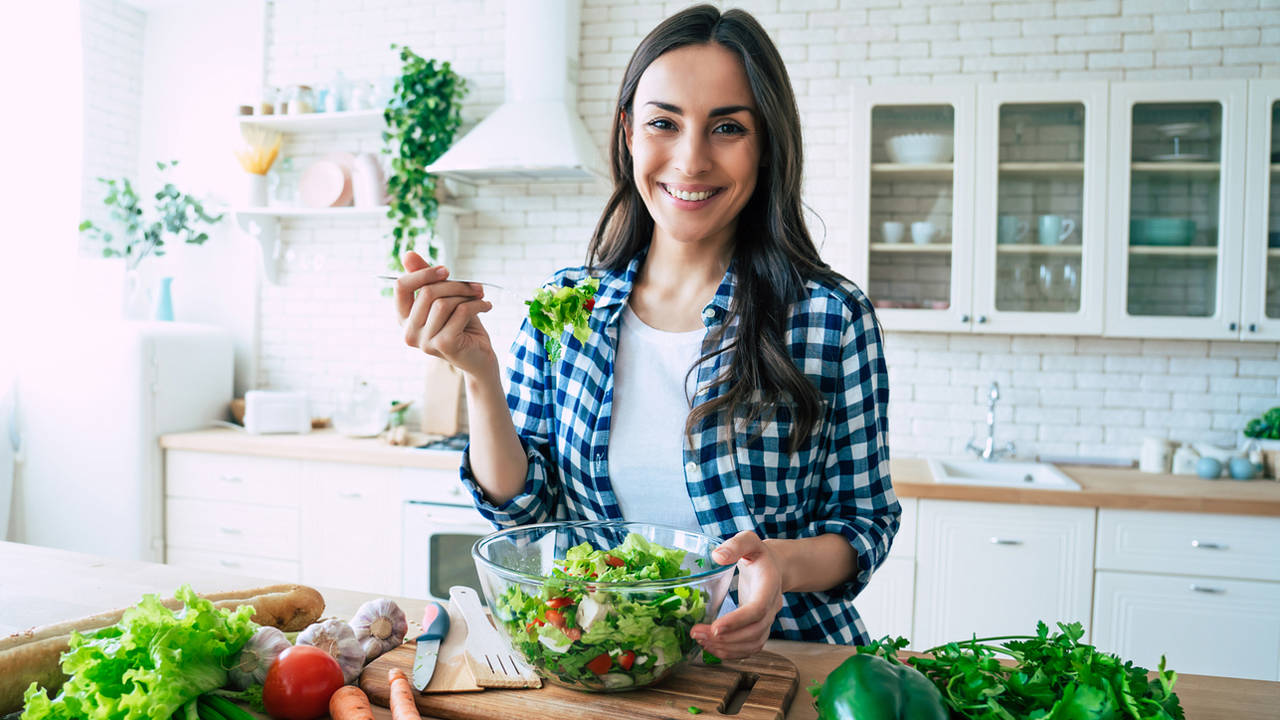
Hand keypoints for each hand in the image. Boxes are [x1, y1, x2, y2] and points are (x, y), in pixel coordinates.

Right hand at [395, 250, 495, 375]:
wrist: (480, 356)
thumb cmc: (461, 325)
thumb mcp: (444, 298)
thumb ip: (426, 278)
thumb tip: (408, 255)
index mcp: (404, 318)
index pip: (401, 286)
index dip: (424, 273)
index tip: (446, 270)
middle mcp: (408, 331)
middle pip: (427, 292)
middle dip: (455, 284)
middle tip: (474, 287)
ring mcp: (424, 341)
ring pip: (443, 303)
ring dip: (467, 295)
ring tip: (480, 297)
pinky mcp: (443, 344)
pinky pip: (460, 312)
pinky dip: (477, 305)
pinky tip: (486, 306)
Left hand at [690, 531, 783, 659]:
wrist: (774, 567)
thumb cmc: (758, 554)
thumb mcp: (749, 541)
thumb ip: (736, 545)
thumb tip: (718, 556)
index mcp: (769, 585)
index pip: (757, 610)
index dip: (737, 621)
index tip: (715, 627)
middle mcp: (772, 606)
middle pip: (754, 632)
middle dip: (726, 638)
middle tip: (697, 634)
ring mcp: (767, 620)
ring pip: (753, 644)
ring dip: (726, 648)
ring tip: (700, 641)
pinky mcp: (759, 628)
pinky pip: (750, 648)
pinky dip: (731, 652)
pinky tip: (711, 647)